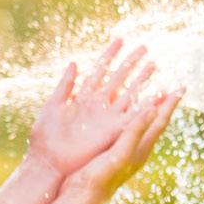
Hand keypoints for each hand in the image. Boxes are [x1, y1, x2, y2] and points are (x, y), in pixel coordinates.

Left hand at [28, 38, 161, 179]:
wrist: (50, 165)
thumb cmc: (46, 139)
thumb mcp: (53, 107)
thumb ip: (65, 86)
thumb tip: (74, 63)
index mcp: (84, 96)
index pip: (100, 69)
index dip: (110, 54)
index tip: (120, 38)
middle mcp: (99, 105)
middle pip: (119, 78)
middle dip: (131, 62)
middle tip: (145, 47)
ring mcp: (108, 117)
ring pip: (128, 93)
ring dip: (141, 78)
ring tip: (154, 64)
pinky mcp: (114, 131)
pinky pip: (133, 116)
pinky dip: (144, 106)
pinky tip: (156, 94)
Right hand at [65, 88, 181, 203]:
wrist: (82, 198)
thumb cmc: (100, 177)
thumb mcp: (119, 153)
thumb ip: (135, 132)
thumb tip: (152, 108)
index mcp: (141, 148)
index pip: (160, 121)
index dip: (170, 104)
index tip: (180, 87)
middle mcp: (135, 148)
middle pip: (153, 121)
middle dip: (162, 104)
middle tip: (171, 88)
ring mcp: (122, 150)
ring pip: (138, 123)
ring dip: (144, 107)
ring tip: (149, 94)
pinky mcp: (109, 151)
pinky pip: (122, 128)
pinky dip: (125, 115)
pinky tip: (119, 111)